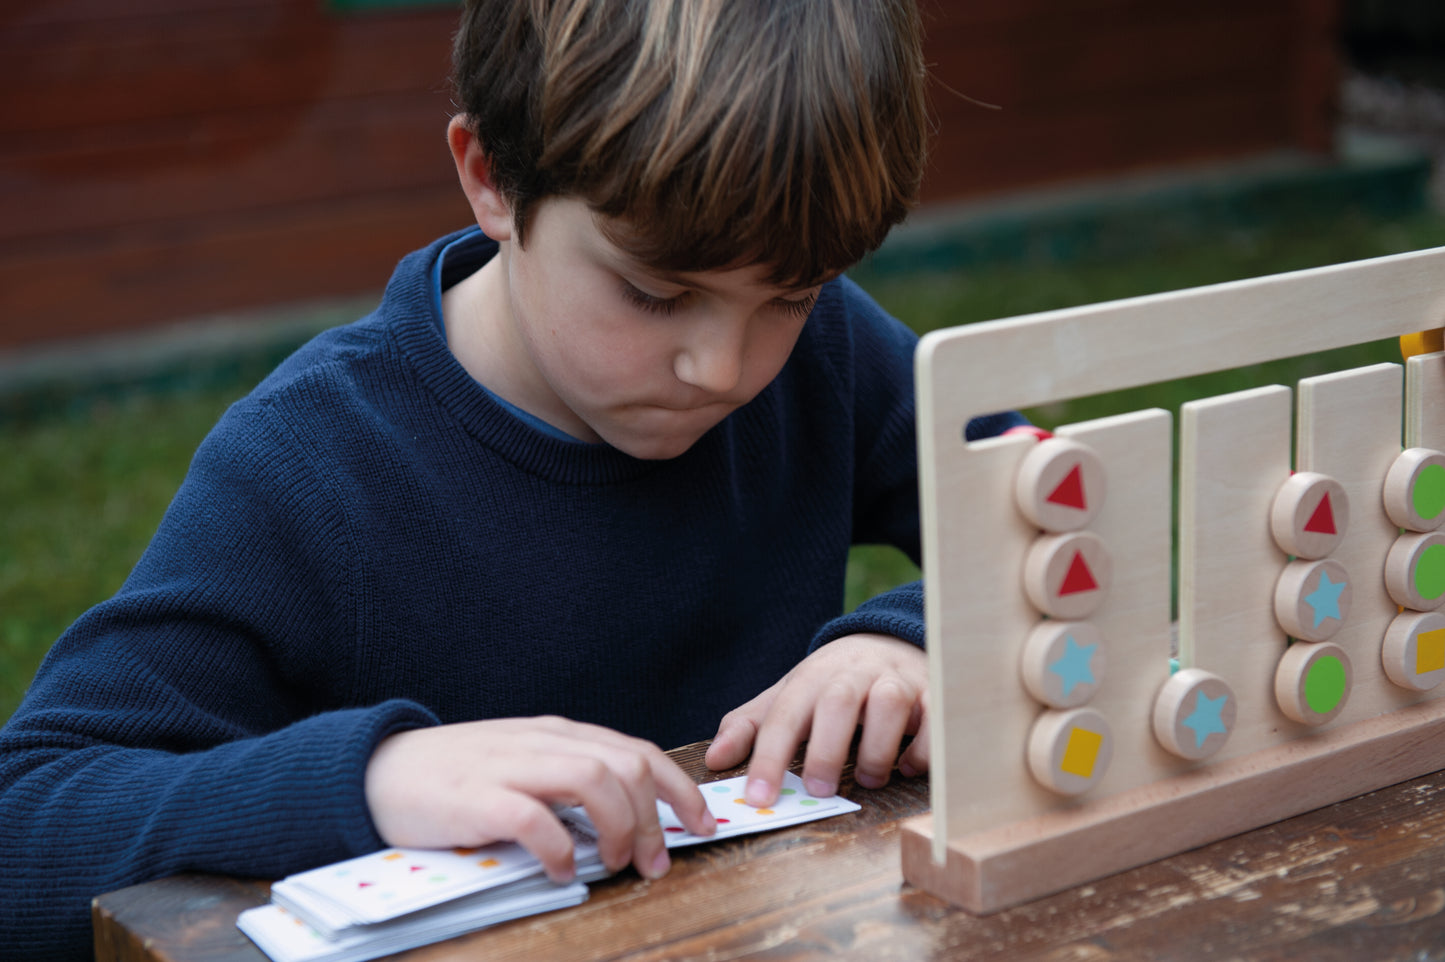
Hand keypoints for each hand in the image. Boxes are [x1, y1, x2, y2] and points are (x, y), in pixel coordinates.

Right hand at [364, 716, 714, 882]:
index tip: (702, 824)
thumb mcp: (524, 765)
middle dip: (656, 816)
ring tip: (612, 864)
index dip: (679, 788)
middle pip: (626, 764)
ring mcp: (509, 766)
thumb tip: (627, 820)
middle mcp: (542, 742)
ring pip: (594, 779)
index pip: (637, 751)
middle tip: (654, 862)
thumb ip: (569, 782)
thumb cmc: (456, 777)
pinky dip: (560, 847)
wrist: (378, 770)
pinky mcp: (476, 798)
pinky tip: (563, 871)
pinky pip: (534, 818)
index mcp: (558, 735)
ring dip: (618, 827)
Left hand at [704, 633, 927, 805]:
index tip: (758, 798)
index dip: (769, 758)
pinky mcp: (932, 693)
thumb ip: (752, 727)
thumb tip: (714, 760)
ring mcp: (895, 680)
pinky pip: (934, 718)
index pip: (784, 716)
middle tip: (817, 790)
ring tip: (869, 779)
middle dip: (826, 750)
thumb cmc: (830, 683)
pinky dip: (923, 748)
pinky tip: (908, 766)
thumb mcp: (787, 697)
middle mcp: (853, 675)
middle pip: (837, 702)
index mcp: (811, 679)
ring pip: (889, 703)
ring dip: (877, 748)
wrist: (886, 642)